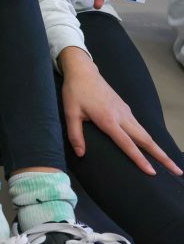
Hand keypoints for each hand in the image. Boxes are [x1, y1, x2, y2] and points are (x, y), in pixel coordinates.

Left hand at [60, 46, 181, 175]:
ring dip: (158, 148)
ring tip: (169, 163)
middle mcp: (122, 117)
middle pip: (146, 140)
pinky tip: (151, 147)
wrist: (83, 72)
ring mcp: (126, 112)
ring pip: (146, 133)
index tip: (152, 172)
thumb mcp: (70, 112)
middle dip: (162, 156)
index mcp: (108, 120)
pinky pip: (140, 127)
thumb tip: (80, 154)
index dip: (140, 159)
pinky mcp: (126, 109)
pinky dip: (149, 139)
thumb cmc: (75, 92)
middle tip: (177, 171)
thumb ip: (75, 134)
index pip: (127, 144)